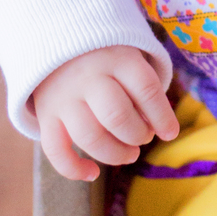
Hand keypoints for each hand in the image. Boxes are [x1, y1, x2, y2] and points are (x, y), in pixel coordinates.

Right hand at [32, 46, 179, 181]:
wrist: (58, 41)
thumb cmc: (107, 58)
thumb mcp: (130, 58)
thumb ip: (143, 90)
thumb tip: (158, 130)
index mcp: (117, 58)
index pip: (146, 89)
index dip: (162, 116)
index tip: (170, 133)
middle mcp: (88, 76)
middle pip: (117, 116)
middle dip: (137, 135)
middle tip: (144, 138)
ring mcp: (64, 96)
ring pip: (90, 137)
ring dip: (115, 154)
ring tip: (130, 154)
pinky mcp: (46, 114)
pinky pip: (55, 149)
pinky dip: (73, 169)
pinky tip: (92, 173)